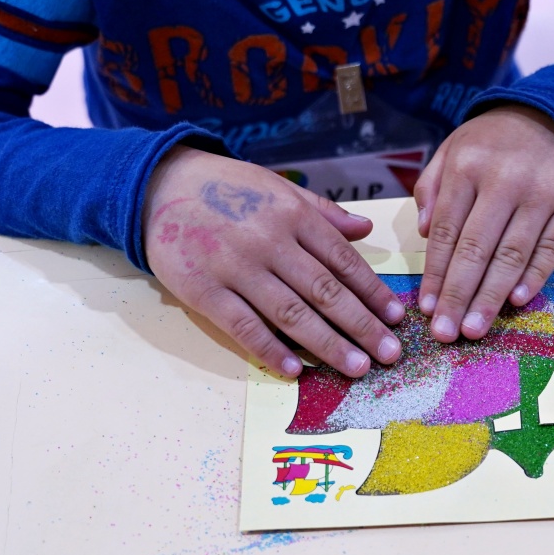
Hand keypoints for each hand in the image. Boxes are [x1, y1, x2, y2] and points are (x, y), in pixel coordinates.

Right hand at [143, 147, 404, 376]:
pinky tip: (296, 370)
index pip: (343, 261)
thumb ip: (323, 213)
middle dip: (362, 326)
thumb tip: (366, 230)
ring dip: (328, 344)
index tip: (397, 319)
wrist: (156, 184)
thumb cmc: (227, 189)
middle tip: (390, 354)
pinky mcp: (203, 290)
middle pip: (325, 292)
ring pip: (291, 314)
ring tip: (358, 367)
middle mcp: (269, 241)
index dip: (373, 292)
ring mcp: (235, 267)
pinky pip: (244, 326)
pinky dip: (271, 349)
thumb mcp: (278, 189)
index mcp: (293, 215)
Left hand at [413, 105, 553, 341]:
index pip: (448, 232)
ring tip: (475, 329)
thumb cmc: (497, 141)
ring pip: (512, 256)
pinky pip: (550, 250)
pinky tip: (515, 302)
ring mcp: (543, 194)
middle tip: (446, 334)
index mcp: (468, 167)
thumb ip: (432, 187)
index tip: (427, 308)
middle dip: (459, 296)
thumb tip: (426, 234)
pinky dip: (533, 278)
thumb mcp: (455, 148)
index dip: (436, 275)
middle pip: (477, 250)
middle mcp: (505, 181)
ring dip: (491, 298)